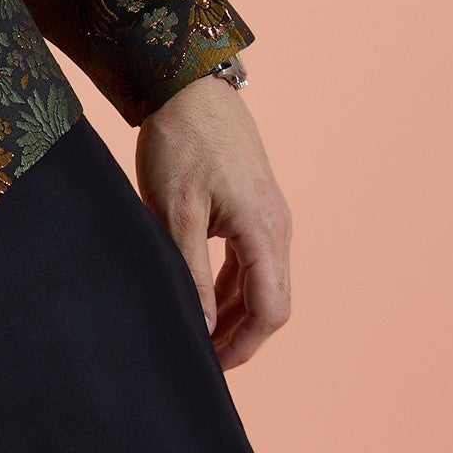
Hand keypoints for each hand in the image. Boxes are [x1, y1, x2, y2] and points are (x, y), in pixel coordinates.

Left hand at [135, 72, 292, 368]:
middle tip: (199, 360)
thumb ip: (190, 272)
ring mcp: (268, 217)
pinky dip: (230, 287)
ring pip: (260, 283)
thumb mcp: (175, 212)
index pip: (270, 310)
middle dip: (239, 337)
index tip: (208, 365)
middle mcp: (277, 227)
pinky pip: (250, 262)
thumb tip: (203, 327)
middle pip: (271, 302)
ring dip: (233, 314)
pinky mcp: (253, 208)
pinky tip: (201, 301)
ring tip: (197, 336)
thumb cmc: (179, 143)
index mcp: (264, 231)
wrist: (188, 86)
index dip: (243, 346)